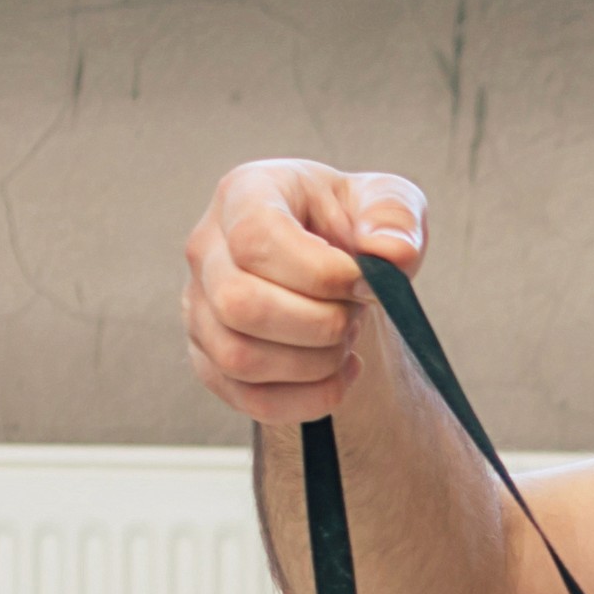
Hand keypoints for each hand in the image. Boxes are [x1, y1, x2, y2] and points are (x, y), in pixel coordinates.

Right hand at [183, 158, 430, 425]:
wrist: (336, 264)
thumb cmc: (354, 224)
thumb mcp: (386, 201)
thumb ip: (395, 217)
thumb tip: (392, 253)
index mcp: (245, 194)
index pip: (256, 239)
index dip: (320, 273)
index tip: (365, 283)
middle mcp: (207, 249)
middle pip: (240, 304)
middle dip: (319, 324)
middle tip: (356, 314)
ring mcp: (199, 306)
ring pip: (239, 357)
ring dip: (314, 363)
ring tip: (346, 339)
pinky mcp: (210, 357)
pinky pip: (249, 399)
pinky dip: (308, 400)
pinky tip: (340, 374)